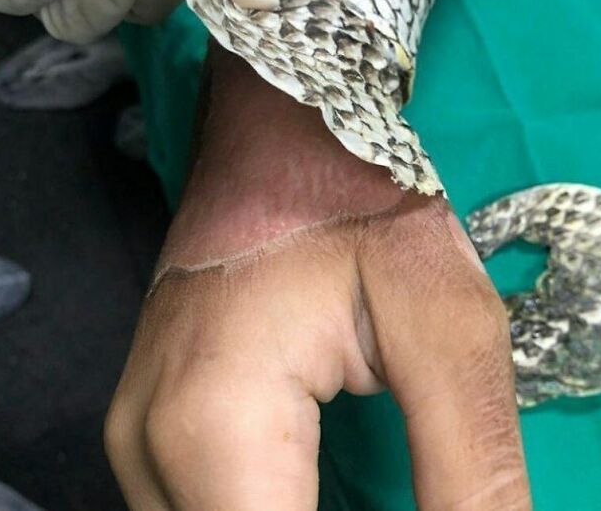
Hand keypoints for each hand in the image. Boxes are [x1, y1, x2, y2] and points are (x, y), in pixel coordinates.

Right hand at [105, 48, 530, 509]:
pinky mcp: (146, 428)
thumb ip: (468, 479)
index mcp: (213, 428)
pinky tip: (317, 500)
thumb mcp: (447, 333)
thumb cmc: (362, 200)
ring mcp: (133, 440)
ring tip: (362, 492)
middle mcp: (145, 450)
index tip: (417, 502)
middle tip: (402, 494)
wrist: (282, 127)